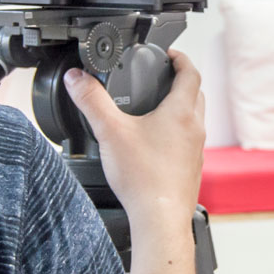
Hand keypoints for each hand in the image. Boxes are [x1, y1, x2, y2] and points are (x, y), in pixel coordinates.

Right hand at [64, 52, 205, 232]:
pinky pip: (189, 142)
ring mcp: (196, 150)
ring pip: (193, 119)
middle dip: (181, 81)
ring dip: (181, 107)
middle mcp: (194, 128)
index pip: (190, 72)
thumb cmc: (143, 178)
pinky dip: (177, 133)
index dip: (180, 58)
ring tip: (156, 108)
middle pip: (195, 93)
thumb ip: (91, 101)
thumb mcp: (110, 132)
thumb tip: (77, 78)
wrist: (160, 218)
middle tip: (162, 77)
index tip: (169, 54)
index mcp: (180, 112)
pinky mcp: (191, 168)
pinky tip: (156, 144)